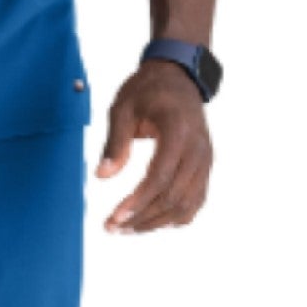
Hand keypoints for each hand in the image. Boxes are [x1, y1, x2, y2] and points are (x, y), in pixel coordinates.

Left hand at [95, 61, 212, 232]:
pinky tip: (153, 222)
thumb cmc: (148, 90)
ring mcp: (205, 160)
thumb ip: (115, 143)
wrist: (178, 77)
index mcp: (178, 131)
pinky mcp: (205, 166)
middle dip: (142, 218)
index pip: (160, 177)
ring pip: (186, 204)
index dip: (138, 202)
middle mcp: (198, 149)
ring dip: (157, 222)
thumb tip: (101, 176)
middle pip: (173, 197)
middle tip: (112, 227)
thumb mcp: (123, 108)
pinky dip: (177, 216)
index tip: (115, 217)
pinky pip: (196, 200)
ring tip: (127, 229)